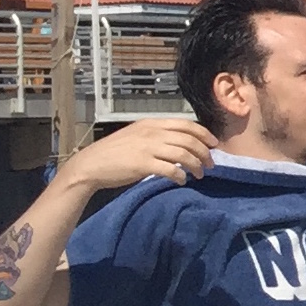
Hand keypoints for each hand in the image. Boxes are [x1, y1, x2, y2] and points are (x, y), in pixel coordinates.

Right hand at [66, 117, 213, 191]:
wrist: (90, 164)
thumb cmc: (114, 152)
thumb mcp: (136, 135)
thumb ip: (156, 135)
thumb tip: (181, 142)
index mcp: (151, 123)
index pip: (186, 124)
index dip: (204, 134)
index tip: (214, 144)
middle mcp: (152, 133)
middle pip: (189, 140)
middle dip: (204, 152)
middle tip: (210, 164)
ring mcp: (147, 148)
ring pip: (184, 154)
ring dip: (196, 165)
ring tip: (199, 174)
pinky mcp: (143, 164)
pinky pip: (171, 169)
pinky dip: (180, 176)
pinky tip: (182, 181)